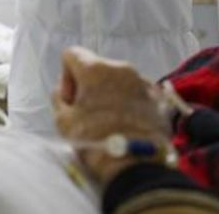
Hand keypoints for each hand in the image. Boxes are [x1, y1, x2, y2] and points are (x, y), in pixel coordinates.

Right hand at [52, 47, 169, 183]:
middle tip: (87, 111)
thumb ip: (59, 99)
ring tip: (109, 120)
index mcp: (95, 69)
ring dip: (110, 94)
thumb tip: (64, 93)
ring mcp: (143, 82)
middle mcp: (121, 68)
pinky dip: (128, 103)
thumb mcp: (63, 121)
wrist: (135, 163)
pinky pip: (136, 93)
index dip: (66, 76)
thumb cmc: (93, 138)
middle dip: (89, 86)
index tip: (71, 99)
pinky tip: (126, 124)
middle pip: (97, 68)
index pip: (72, 54)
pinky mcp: (158, 99)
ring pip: (118, 80)